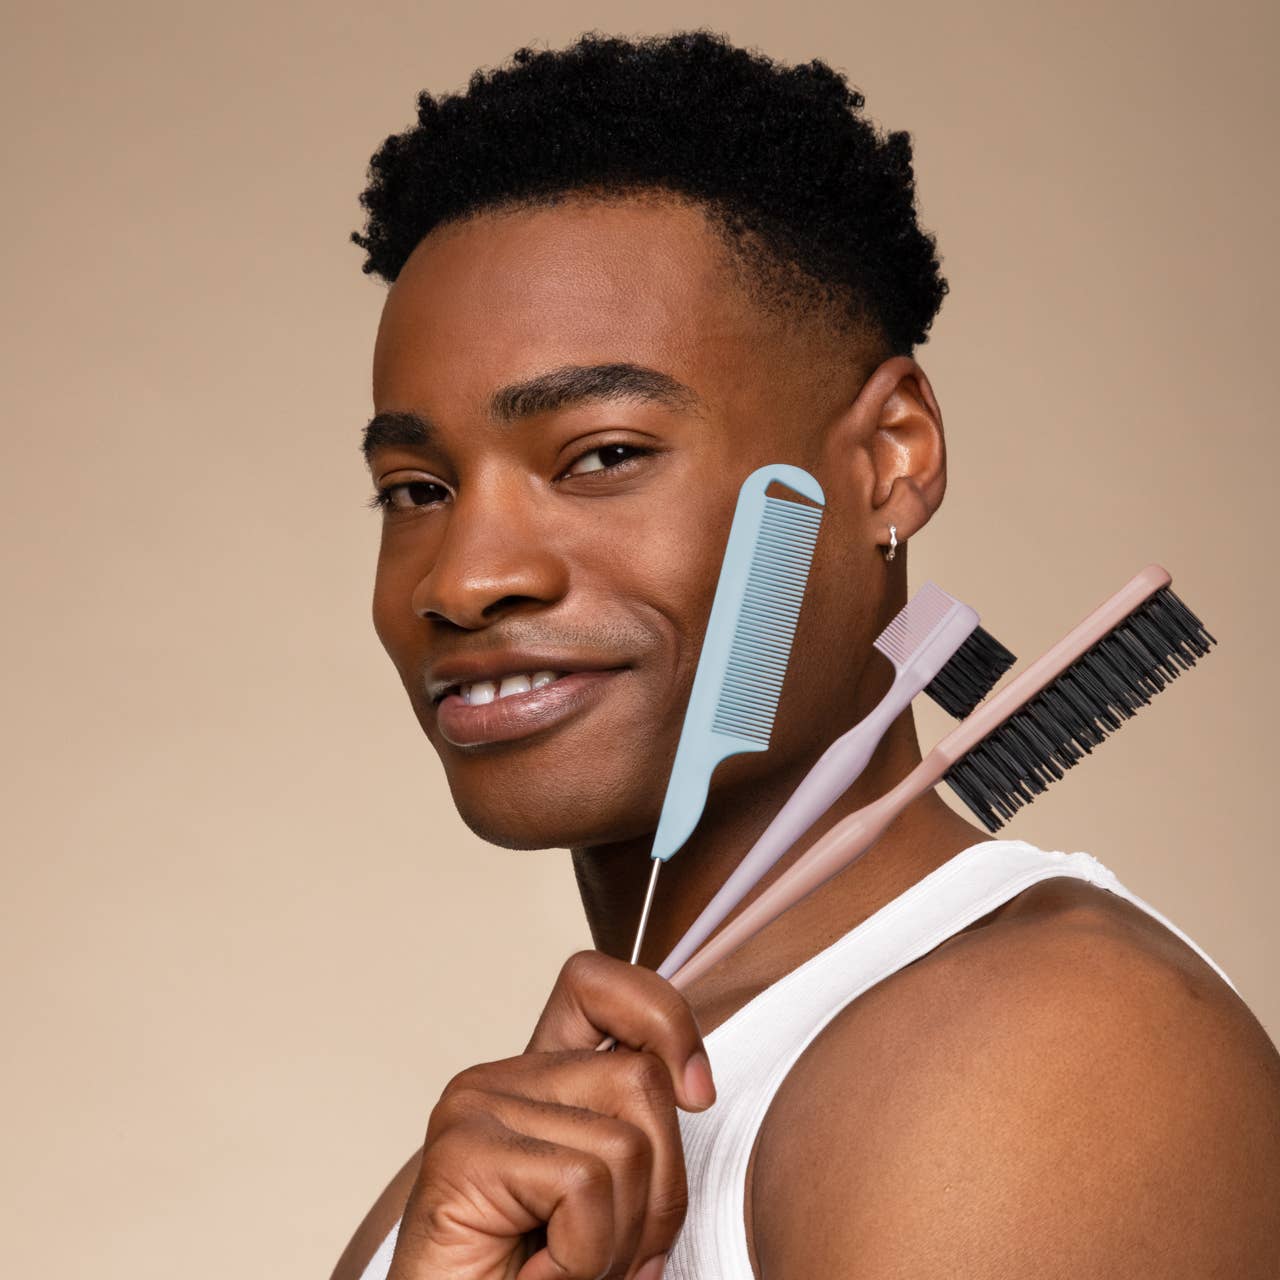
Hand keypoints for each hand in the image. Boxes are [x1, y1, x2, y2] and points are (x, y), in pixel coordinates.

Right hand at [386, 950, 716, 1279]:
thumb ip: (640, 1136)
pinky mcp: (463, 1152)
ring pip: (625, 1145)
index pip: (599, 986)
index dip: (664, 1019)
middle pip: (642, 1080)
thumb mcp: (612, 1201)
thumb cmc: (532, 1278)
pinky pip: (582, 1186)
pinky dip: (583, 1256)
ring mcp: (476, 1108)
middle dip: (660, 1187)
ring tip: (568, 1269)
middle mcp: (503, 1079)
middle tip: (611, 1250)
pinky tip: (537, 1276)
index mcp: (541, 1078)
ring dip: (619, 1237)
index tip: (697, 1093)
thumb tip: (696, 1086)